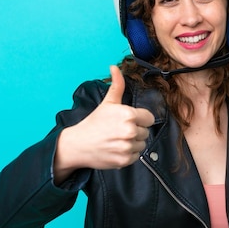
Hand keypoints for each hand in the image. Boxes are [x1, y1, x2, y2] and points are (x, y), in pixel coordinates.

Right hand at [54, 66, 154, 180]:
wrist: (78, 144)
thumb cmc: (94, 122)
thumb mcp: (107, 102)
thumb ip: (117, 85)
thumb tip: (115, 67)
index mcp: (129, 115)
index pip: (149, 118)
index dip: (140, 119)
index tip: (128, 120)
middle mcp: (130, 131)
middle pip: (146, 131)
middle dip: (135, 131)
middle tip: (119, 130)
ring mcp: (127, 146)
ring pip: (142, 144)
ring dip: (133, 143)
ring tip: (117, 139)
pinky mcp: (125, 160)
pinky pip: (136, 156)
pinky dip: (128, 154)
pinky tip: (116, 148)